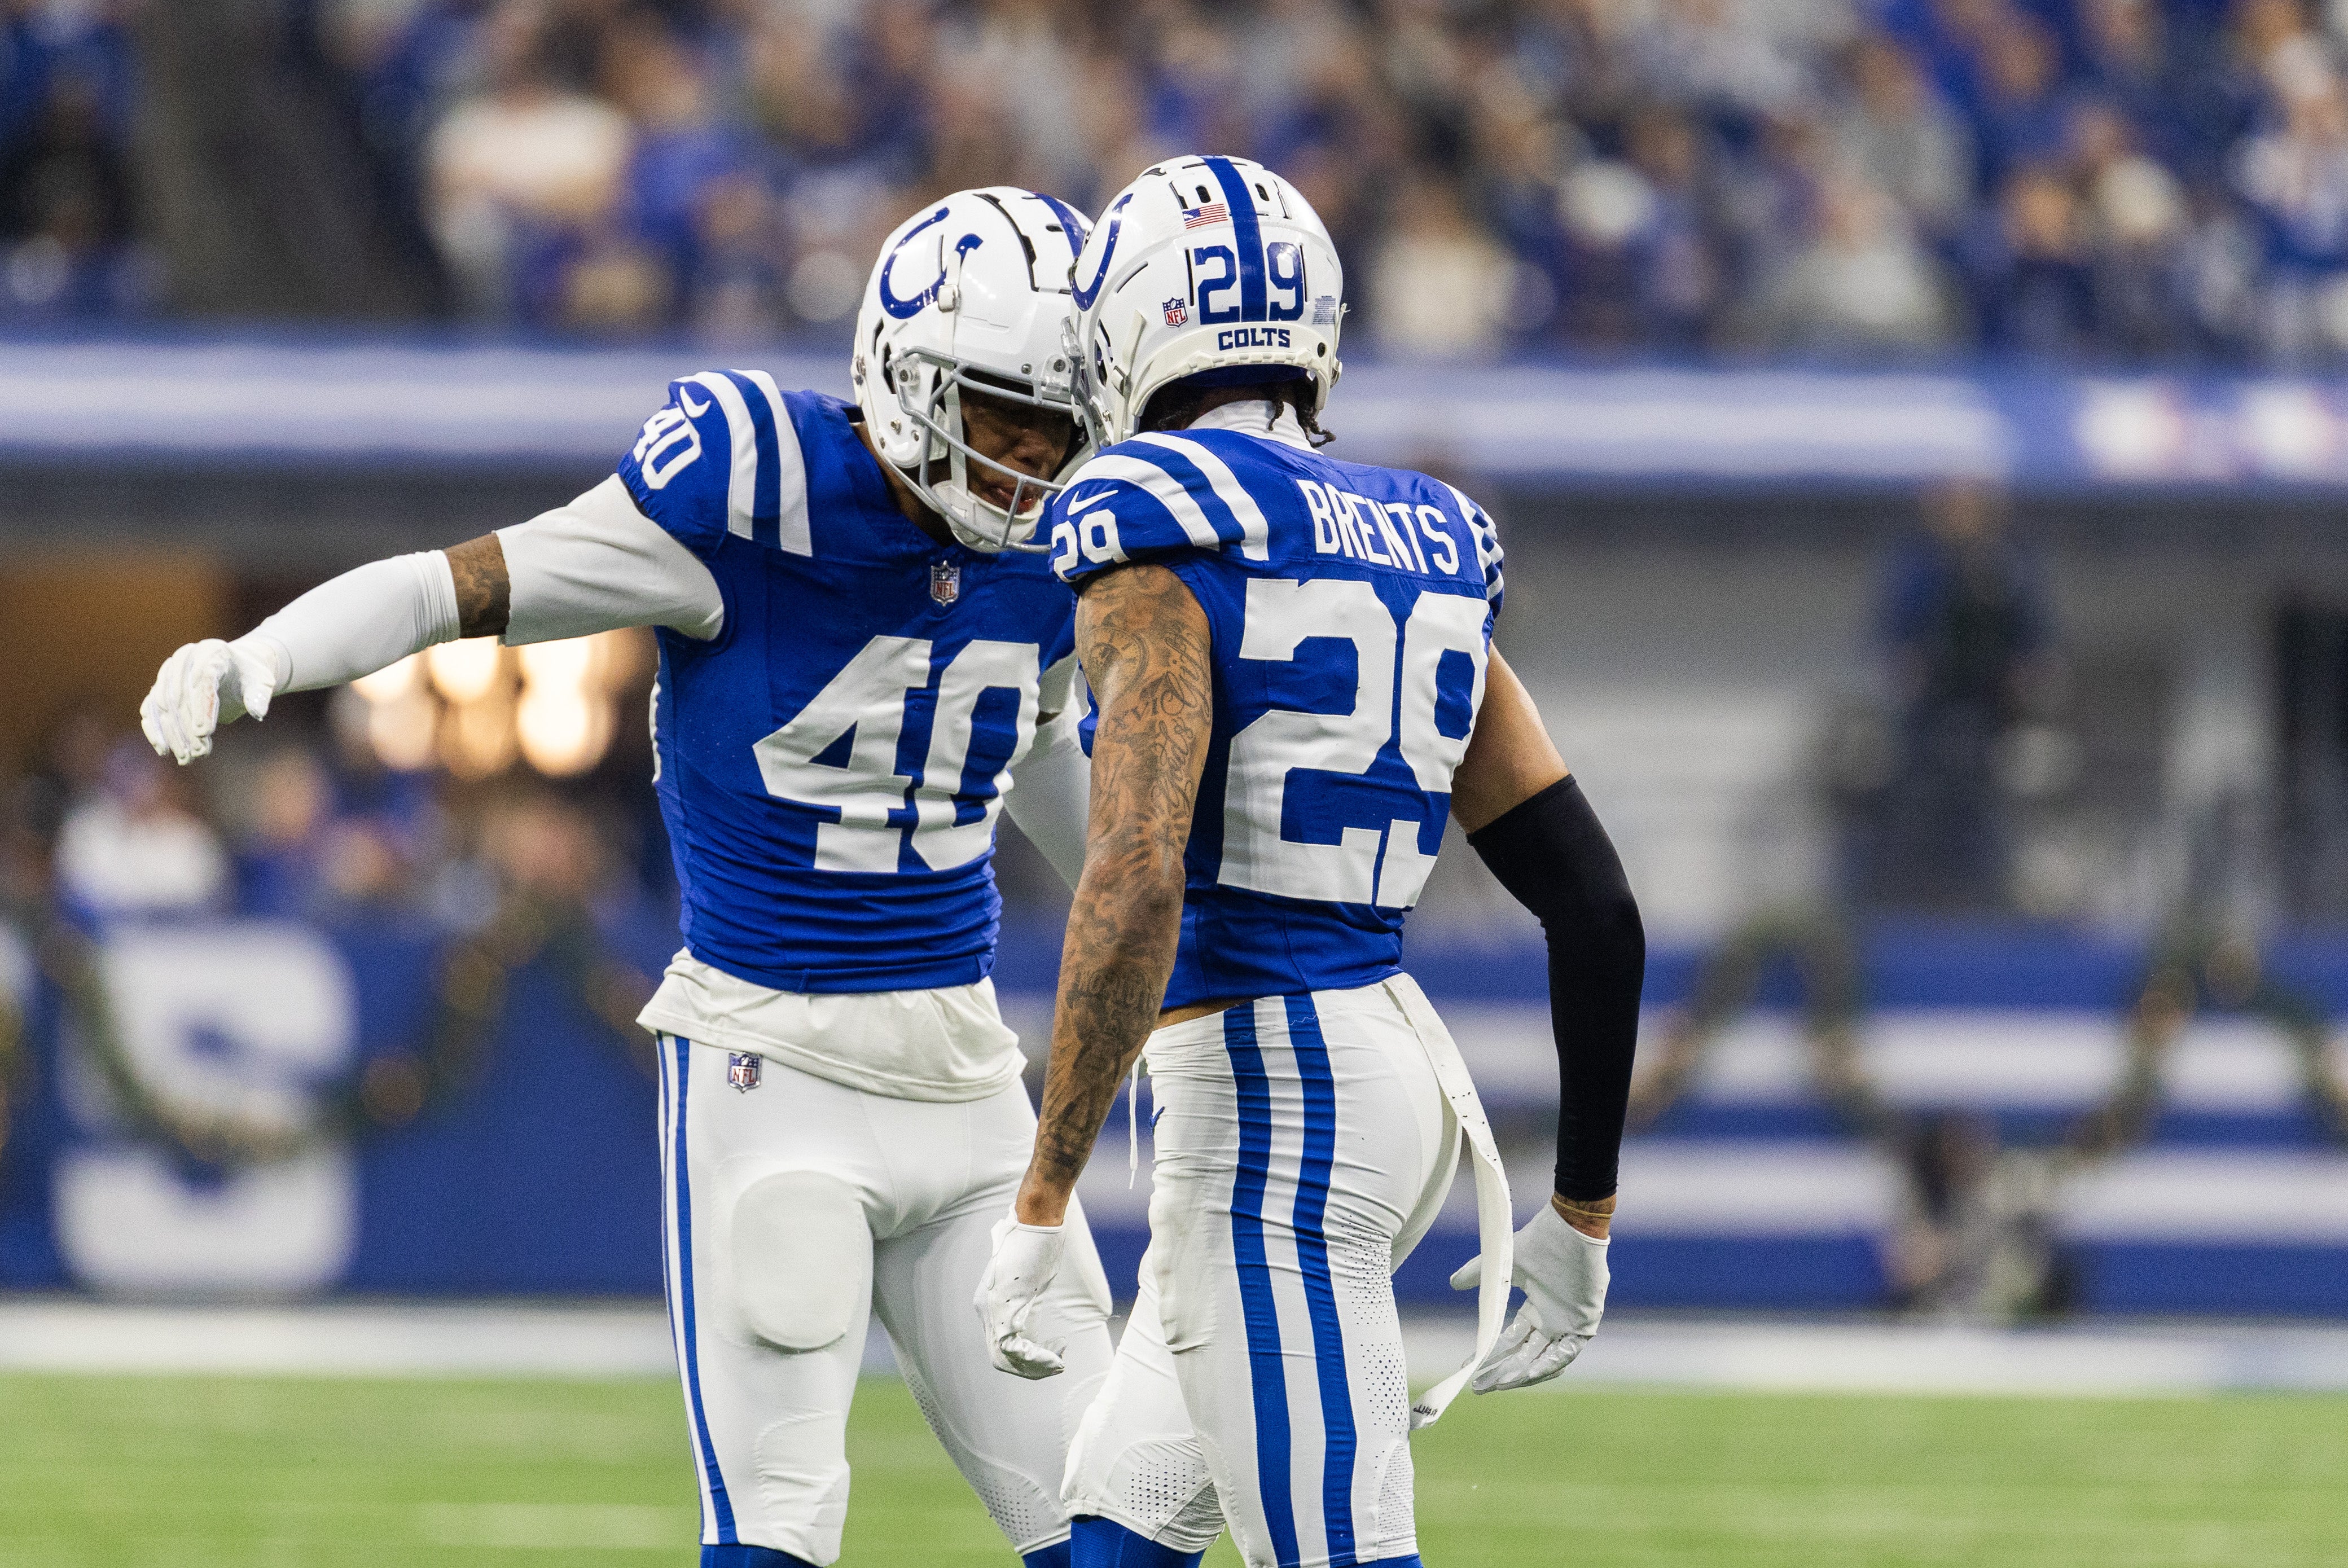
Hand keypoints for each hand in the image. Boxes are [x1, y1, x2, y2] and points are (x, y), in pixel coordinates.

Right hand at [140, 638, 282, 763]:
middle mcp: (185, 658)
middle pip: (180, 695)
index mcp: (211, 651)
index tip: (206, 733)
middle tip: (200, 753)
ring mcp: (168, 671)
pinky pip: (150, 708)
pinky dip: (154, 730)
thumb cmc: (250, 677)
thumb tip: (258, 713)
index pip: (203, 680)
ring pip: (162, 705)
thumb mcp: (262, 682)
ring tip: (187, 758)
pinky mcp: (159, 686)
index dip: (203, 708)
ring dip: (172, 733)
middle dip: (188, 727)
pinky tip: (163, 750)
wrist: (235, 669)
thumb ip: (260, 696)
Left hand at [973, 1212, 1067, 1378]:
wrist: (1035, 1219)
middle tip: (1055, 1364)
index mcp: (989, 1302)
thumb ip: (1024, 1293)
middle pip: (998, 1358)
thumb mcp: (1028, 1275)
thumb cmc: (1036, 1239)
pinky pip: (1015, 1348)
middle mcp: (985, 1309)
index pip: (1000, 1344)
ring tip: (1058, 1364)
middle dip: (1030, 1369)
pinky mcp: (1005, 1306)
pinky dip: (1037, 1358)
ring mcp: (992, 1309)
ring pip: (1004, 1359)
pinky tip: (1055, 1356)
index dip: (1026, 1357)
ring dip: (1035, 1369)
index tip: (1052, 1349)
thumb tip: (1031, 1298)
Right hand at [1449, 1201, 1608, 1392]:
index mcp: (1537, 1308)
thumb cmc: (1541, 1241)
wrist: (1571, 1228)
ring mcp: (1569, 1324)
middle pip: (1525, 1355)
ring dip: (1520, 1374)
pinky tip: (1522, 1376)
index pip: (1512, 1339)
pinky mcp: (1584, 1324)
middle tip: (1478, 1387)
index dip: (1491, 1354)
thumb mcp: (1503, 1264)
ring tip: (1497, 1385)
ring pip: (1543, 1359)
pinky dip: (1544, 1367)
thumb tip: (1452, 1284)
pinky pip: (1565, 1354)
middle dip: (1501, 1372)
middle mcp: (1552, 1320)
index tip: (1469, 1365)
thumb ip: (1478, 1274)